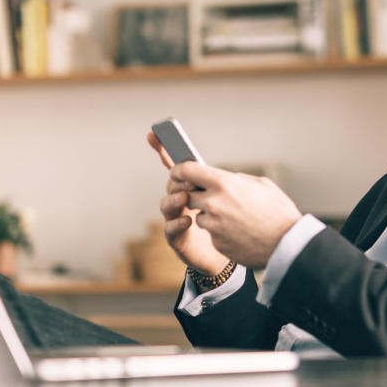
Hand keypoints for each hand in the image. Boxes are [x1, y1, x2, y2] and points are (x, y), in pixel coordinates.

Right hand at [147, 132, 229, 275]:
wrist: (232, 254)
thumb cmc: (231, 224)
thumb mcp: (230, 199)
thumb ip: (223, 184)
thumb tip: (222, 172)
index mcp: (192, 188)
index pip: (177, 167)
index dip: (163, 149)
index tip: (154, 133)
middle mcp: (181, 201)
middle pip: (171, 184)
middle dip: (177, 179)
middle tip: (188, 179)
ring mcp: (176, 219)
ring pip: (166, 205)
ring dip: (174, 199)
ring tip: (185, 197)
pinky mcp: (178, 240)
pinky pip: (171, 230)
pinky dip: (176, 224)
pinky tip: (187, 220)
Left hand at [169, 161, 302, 268]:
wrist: (287, 243)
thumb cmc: (279, 211)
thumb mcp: (261, 184)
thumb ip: (237, 179)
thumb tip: (225, 178)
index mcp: (224, 183)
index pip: (187, 171)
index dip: (179, 170)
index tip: (179, 173)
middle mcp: (213, 203)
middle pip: (187, 195)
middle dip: (195, 195)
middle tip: (210, 197)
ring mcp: (213, 225)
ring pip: (199, 216)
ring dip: (210, 215)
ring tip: (234, 217)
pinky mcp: (216, 243)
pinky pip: (211, 233)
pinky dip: (220, 232)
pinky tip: (239, 232)